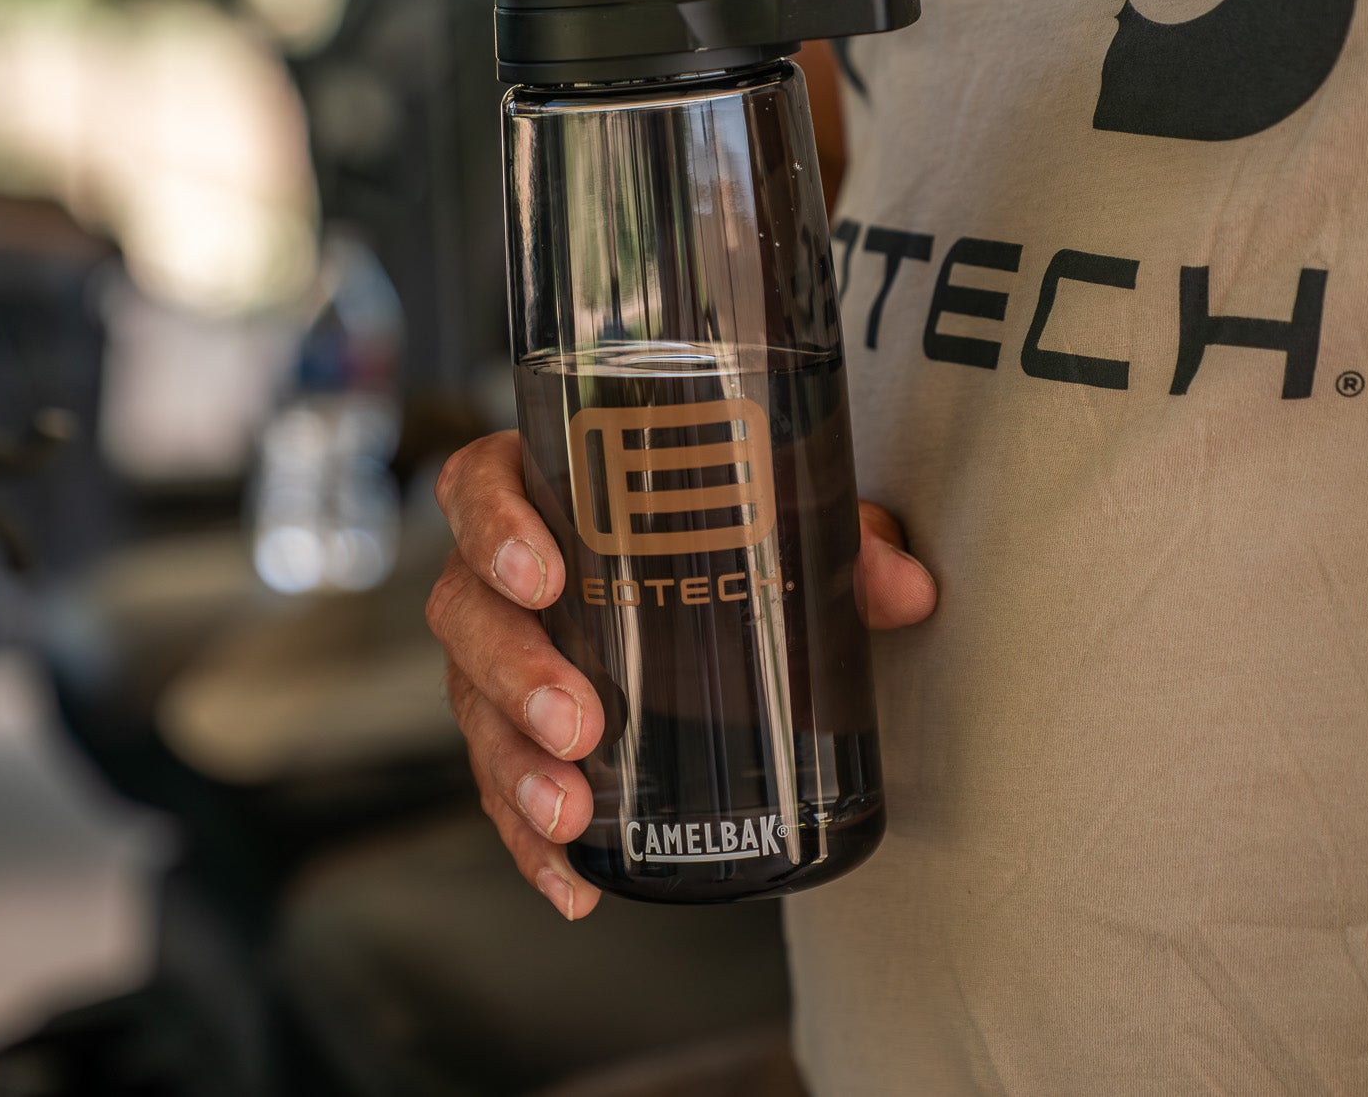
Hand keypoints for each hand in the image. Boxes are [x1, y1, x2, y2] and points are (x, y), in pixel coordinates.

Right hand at [426, 430, 936, 920]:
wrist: (705, 576)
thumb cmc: (715, 527)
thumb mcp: (779, 518)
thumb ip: (840, 540)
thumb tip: (901, 589)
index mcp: (543, 493)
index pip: (480, 488)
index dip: (493, 529)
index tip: (541, 574)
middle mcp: (500, 576)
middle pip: (466, 612)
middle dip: (514, 672)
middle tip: (577, 719)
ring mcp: (498, 657)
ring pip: (472, 706)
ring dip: (514, 765)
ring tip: (570, 809)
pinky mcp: (514, 732)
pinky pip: (501, 784)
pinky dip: (529, 840)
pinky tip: (571, 879)